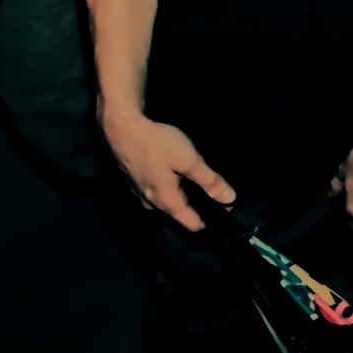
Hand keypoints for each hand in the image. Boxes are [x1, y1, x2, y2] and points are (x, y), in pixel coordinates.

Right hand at [103, 112, 234, 231]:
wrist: (122, 128)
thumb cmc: (157, 144)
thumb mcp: (189, 160)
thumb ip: (210, 181)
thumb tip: (230, 199)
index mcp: (166, 201)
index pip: (190, 224)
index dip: (211, 220)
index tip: (226, 211)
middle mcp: (150, 203)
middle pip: (178, 214)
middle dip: (197, 207)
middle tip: (216, 193)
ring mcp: (138, 193)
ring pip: (165, 203)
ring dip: (182, 197)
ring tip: (197, 184)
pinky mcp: (133, 181)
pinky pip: (155, 192)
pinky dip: (168, 188)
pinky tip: (174, 175)